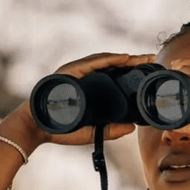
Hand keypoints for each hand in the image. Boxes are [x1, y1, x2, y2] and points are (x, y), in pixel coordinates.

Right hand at [34, 52, 156, 146]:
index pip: (116, 78)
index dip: (133, 73)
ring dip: (125, 59)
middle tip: (152, 59)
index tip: (150, 70)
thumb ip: (111, 130)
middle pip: (114, 67)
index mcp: (93, 90)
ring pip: (105, 62)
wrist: (38, 128)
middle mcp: (87, 79)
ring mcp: (77, 74)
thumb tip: (132, 128)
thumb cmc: (63, 128)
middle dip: (133, 62)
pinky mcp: (69, 72)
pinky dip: (108, 59)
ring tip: (141, 58)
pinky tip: (123, 58)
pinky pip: (91, 63)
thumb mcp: (94, 131)